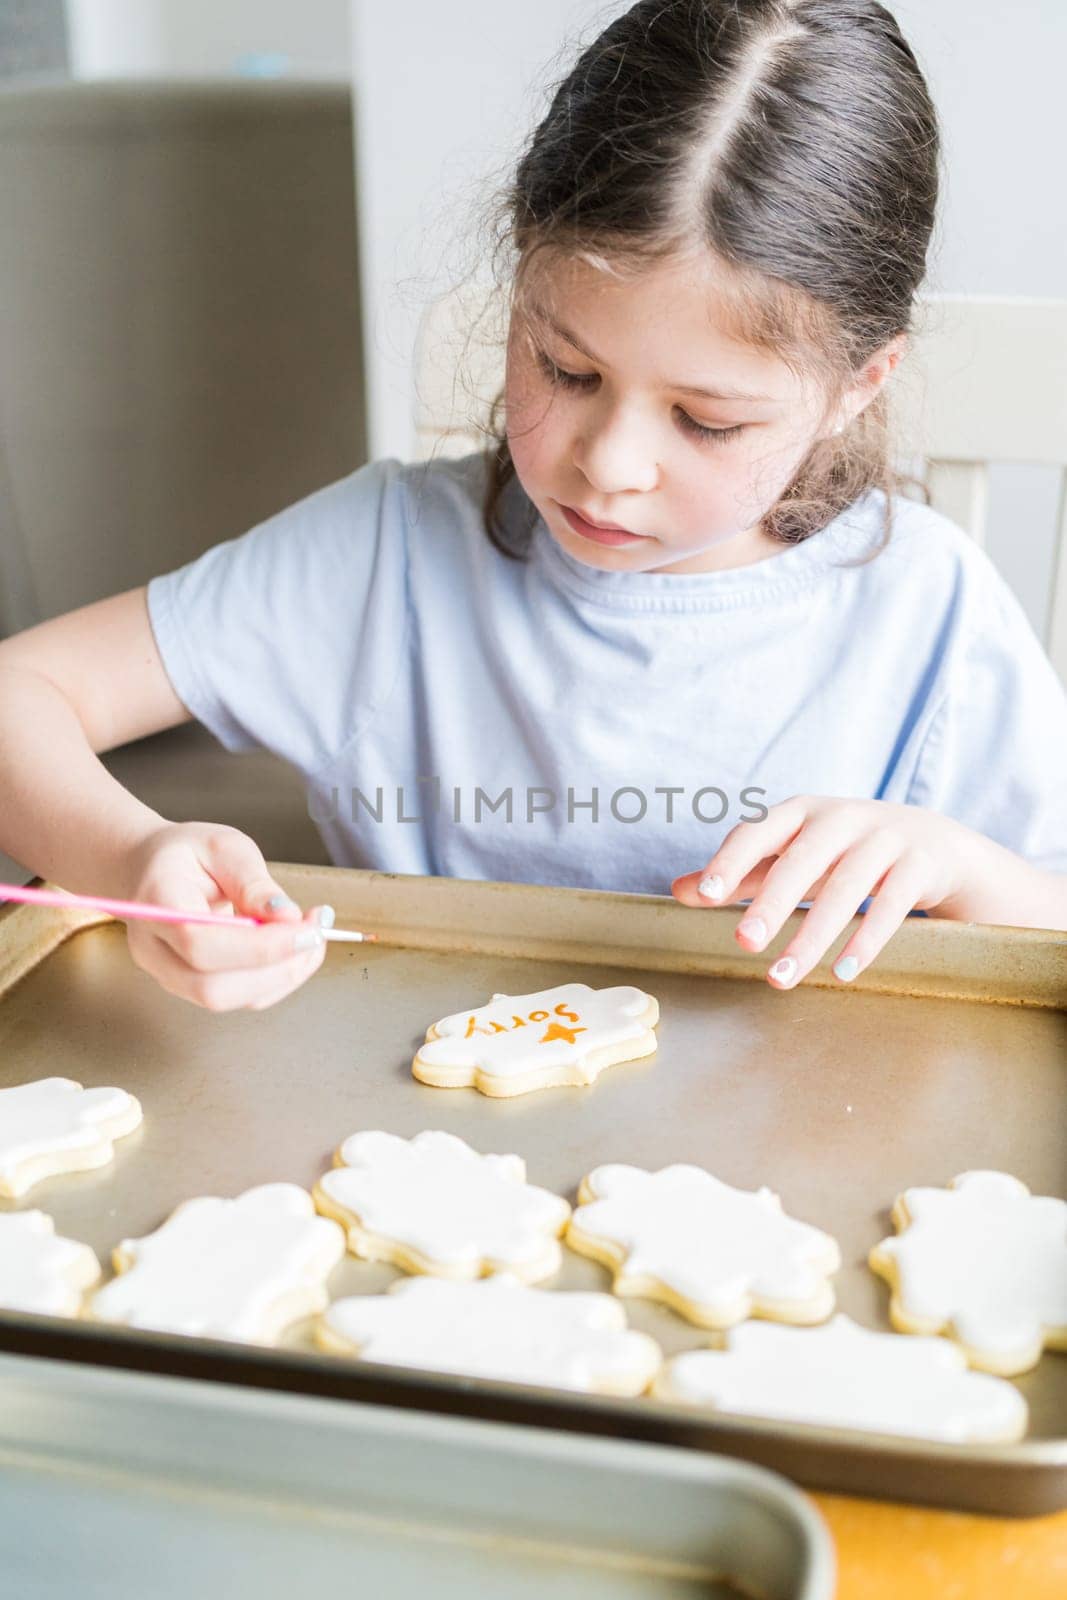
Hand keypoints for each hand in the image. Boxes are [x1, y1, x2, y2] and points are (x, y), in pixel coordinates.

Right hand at [122, 821, 329, 1010]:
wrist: (150, 869)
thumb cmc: (186, 854)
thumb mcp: (225, 847)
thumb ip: (254, 883)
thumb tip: (288, 917)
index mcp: (155, 904)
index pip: (201, 944)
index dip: (259, 946)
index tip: (306, 929)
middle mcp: (154, 949)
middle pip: (212, 987)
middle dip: (277, 968)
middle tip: (316, 932)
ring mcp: (167, 974)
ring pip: (227, 999)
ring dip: (282, 976)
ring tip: (311, 936)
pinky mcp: (190, 986)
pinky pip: (237, 997)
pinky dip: (276, 978)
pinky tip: (295, 948)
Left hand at [671, 795, 987, 989]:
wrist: (934, 844)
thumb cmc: (845, 852)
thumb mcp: (793, 856)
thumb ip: (741, 874)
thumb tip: (680, 891)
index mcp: (800, 812)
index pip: (759, 832)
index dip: (732, 861)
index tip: (709, 896)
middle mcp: (841, 818)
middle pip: (802, 860)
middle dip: (772, 902)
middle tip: (744, 943)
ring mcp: (884, 838)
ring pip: (846, 888)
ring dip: (813, 936)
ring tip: (782, 977)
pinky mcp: (918, 865)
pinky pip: (891, 905)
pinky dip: (866, 940)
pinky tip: (842, 972)